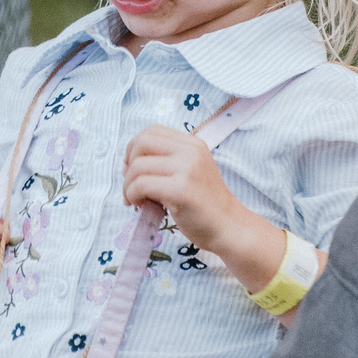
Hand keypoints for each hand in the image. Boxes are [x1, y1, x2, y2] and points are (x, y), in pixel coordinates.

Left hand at [121, 125, 300, 302]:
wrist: (229, 227)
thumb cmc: (205, 204)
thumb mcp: (189, 172)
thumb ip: (166, 162)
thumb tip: (128, 163)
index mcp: (192, 144)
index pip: (151, 131)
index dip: (134, 148)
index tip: (133, 169)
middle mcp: (191, 151)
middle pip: (141, 143)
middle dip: (128, 165)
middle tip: (131, 186)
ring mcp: (187, 169)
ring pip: (138, 166)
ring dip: (127, 185)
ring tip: (135, 200)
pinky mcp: (181, 190)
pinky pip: (141, 185)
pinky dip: (132, 195)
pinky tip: (139, 205)